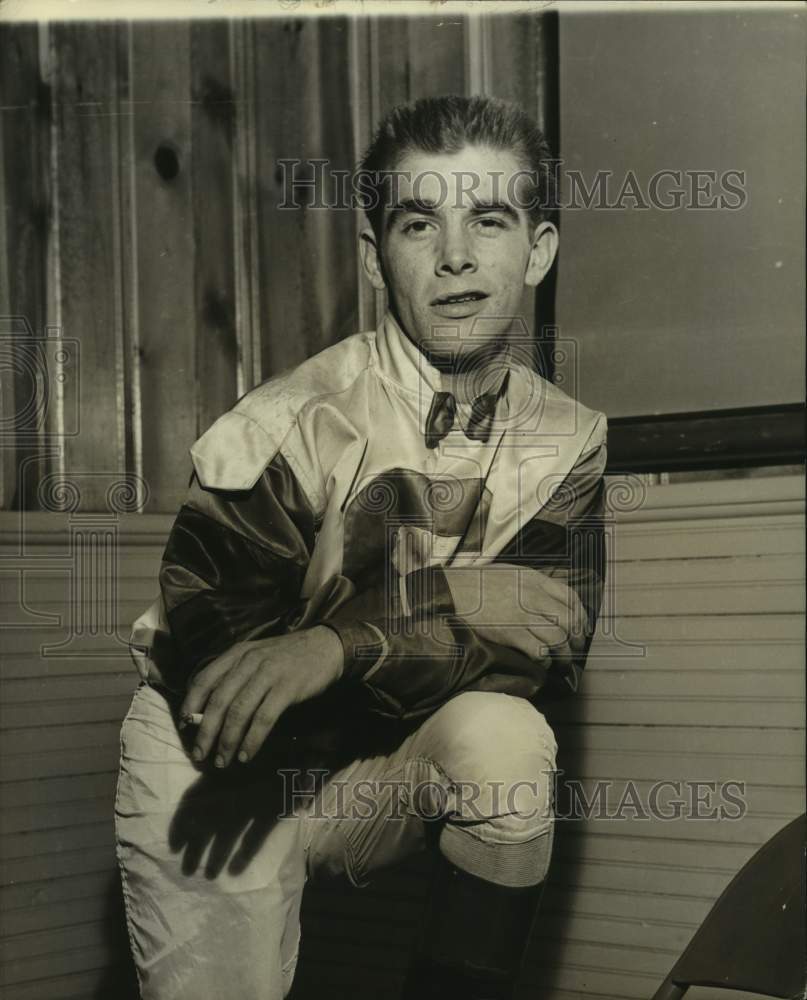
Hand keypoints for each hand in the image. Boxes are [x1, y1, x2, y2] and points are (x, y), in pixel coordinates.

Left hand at [180, 625, 343, 767]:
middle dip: (206, 731)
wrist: (326, 647)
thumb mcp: (257, 656)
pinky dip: (252, 740)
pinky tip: (247, 754)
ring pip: (239, 712)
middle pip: (219, 701)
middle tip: (200, 754)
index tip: (184, 725)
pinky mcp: (287, 688)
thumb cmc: (288, 656)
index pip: (204, 679)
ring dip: (228, 740)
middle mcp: (249, 662)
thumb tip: (210, 710)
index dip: (191, 704)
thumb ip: (235, 676)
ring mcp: (268, 674)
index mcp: (237, 654)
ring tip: (223, 760)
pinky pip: (263, 718)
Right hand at [443, 564, 588, 666]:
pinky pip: (540, 652)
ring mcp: (524, 616)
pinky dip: (545, 660)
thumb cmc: (476, 584)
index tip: (580, 629)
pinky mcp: (512, 634)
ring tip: (560, 662)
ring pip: (559, 639)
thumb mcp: (509, 572)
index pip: (571, 598)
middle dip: (575, 639)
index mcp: (535, 579)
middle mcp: (534, 596)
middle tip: (573, 649)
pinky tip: (541, 662)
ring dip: (563, 654)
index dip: (581, 616)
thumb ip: (532, 584)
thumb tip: (550, 601)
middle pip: (569, 620)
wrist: (452, 593)